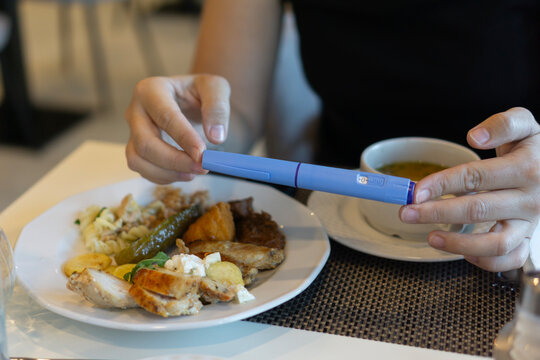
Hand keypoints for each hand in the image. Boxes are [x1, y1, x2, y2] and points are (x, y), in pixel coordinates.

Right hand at [125, 75, 230, 183]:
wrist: (190, 100)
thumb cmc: (200, 92)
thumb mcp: (216, 88)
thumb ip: (217, 108)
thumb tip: (216, 137)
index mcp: (151, 90)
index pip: (165, 117)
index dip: (184, 138)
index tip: (202, 154)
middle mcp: (135, 110)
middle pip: (145, 143)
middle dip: (174, 161)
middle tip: (202, 168)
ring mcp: (133, 132)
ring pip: (138, 160)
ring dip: (168, 173)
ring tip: (195, 172)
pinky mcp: (136, 149)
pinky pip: (143, 170)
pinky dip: (164, 177)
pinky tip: (185, 173)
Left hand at [399, 107, 539, 271]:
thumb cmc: (534, 148)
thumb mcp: (524, 125)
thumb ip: (502, 125)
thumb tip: (476, 136)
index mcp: (526, 168)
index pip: (474, 177)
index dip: (442, 185)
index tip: (416, 191)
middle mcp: (529, 199)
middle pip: (477, 210)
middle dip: (436, 213)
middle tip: (407, 213)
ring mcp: (530, 222)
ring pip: (496, 243)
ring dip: (458, 244)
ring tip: (430, 237)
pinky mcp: (528, 238)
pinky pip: (509, 259)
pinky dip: (485, 261)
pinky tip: (461, 252)